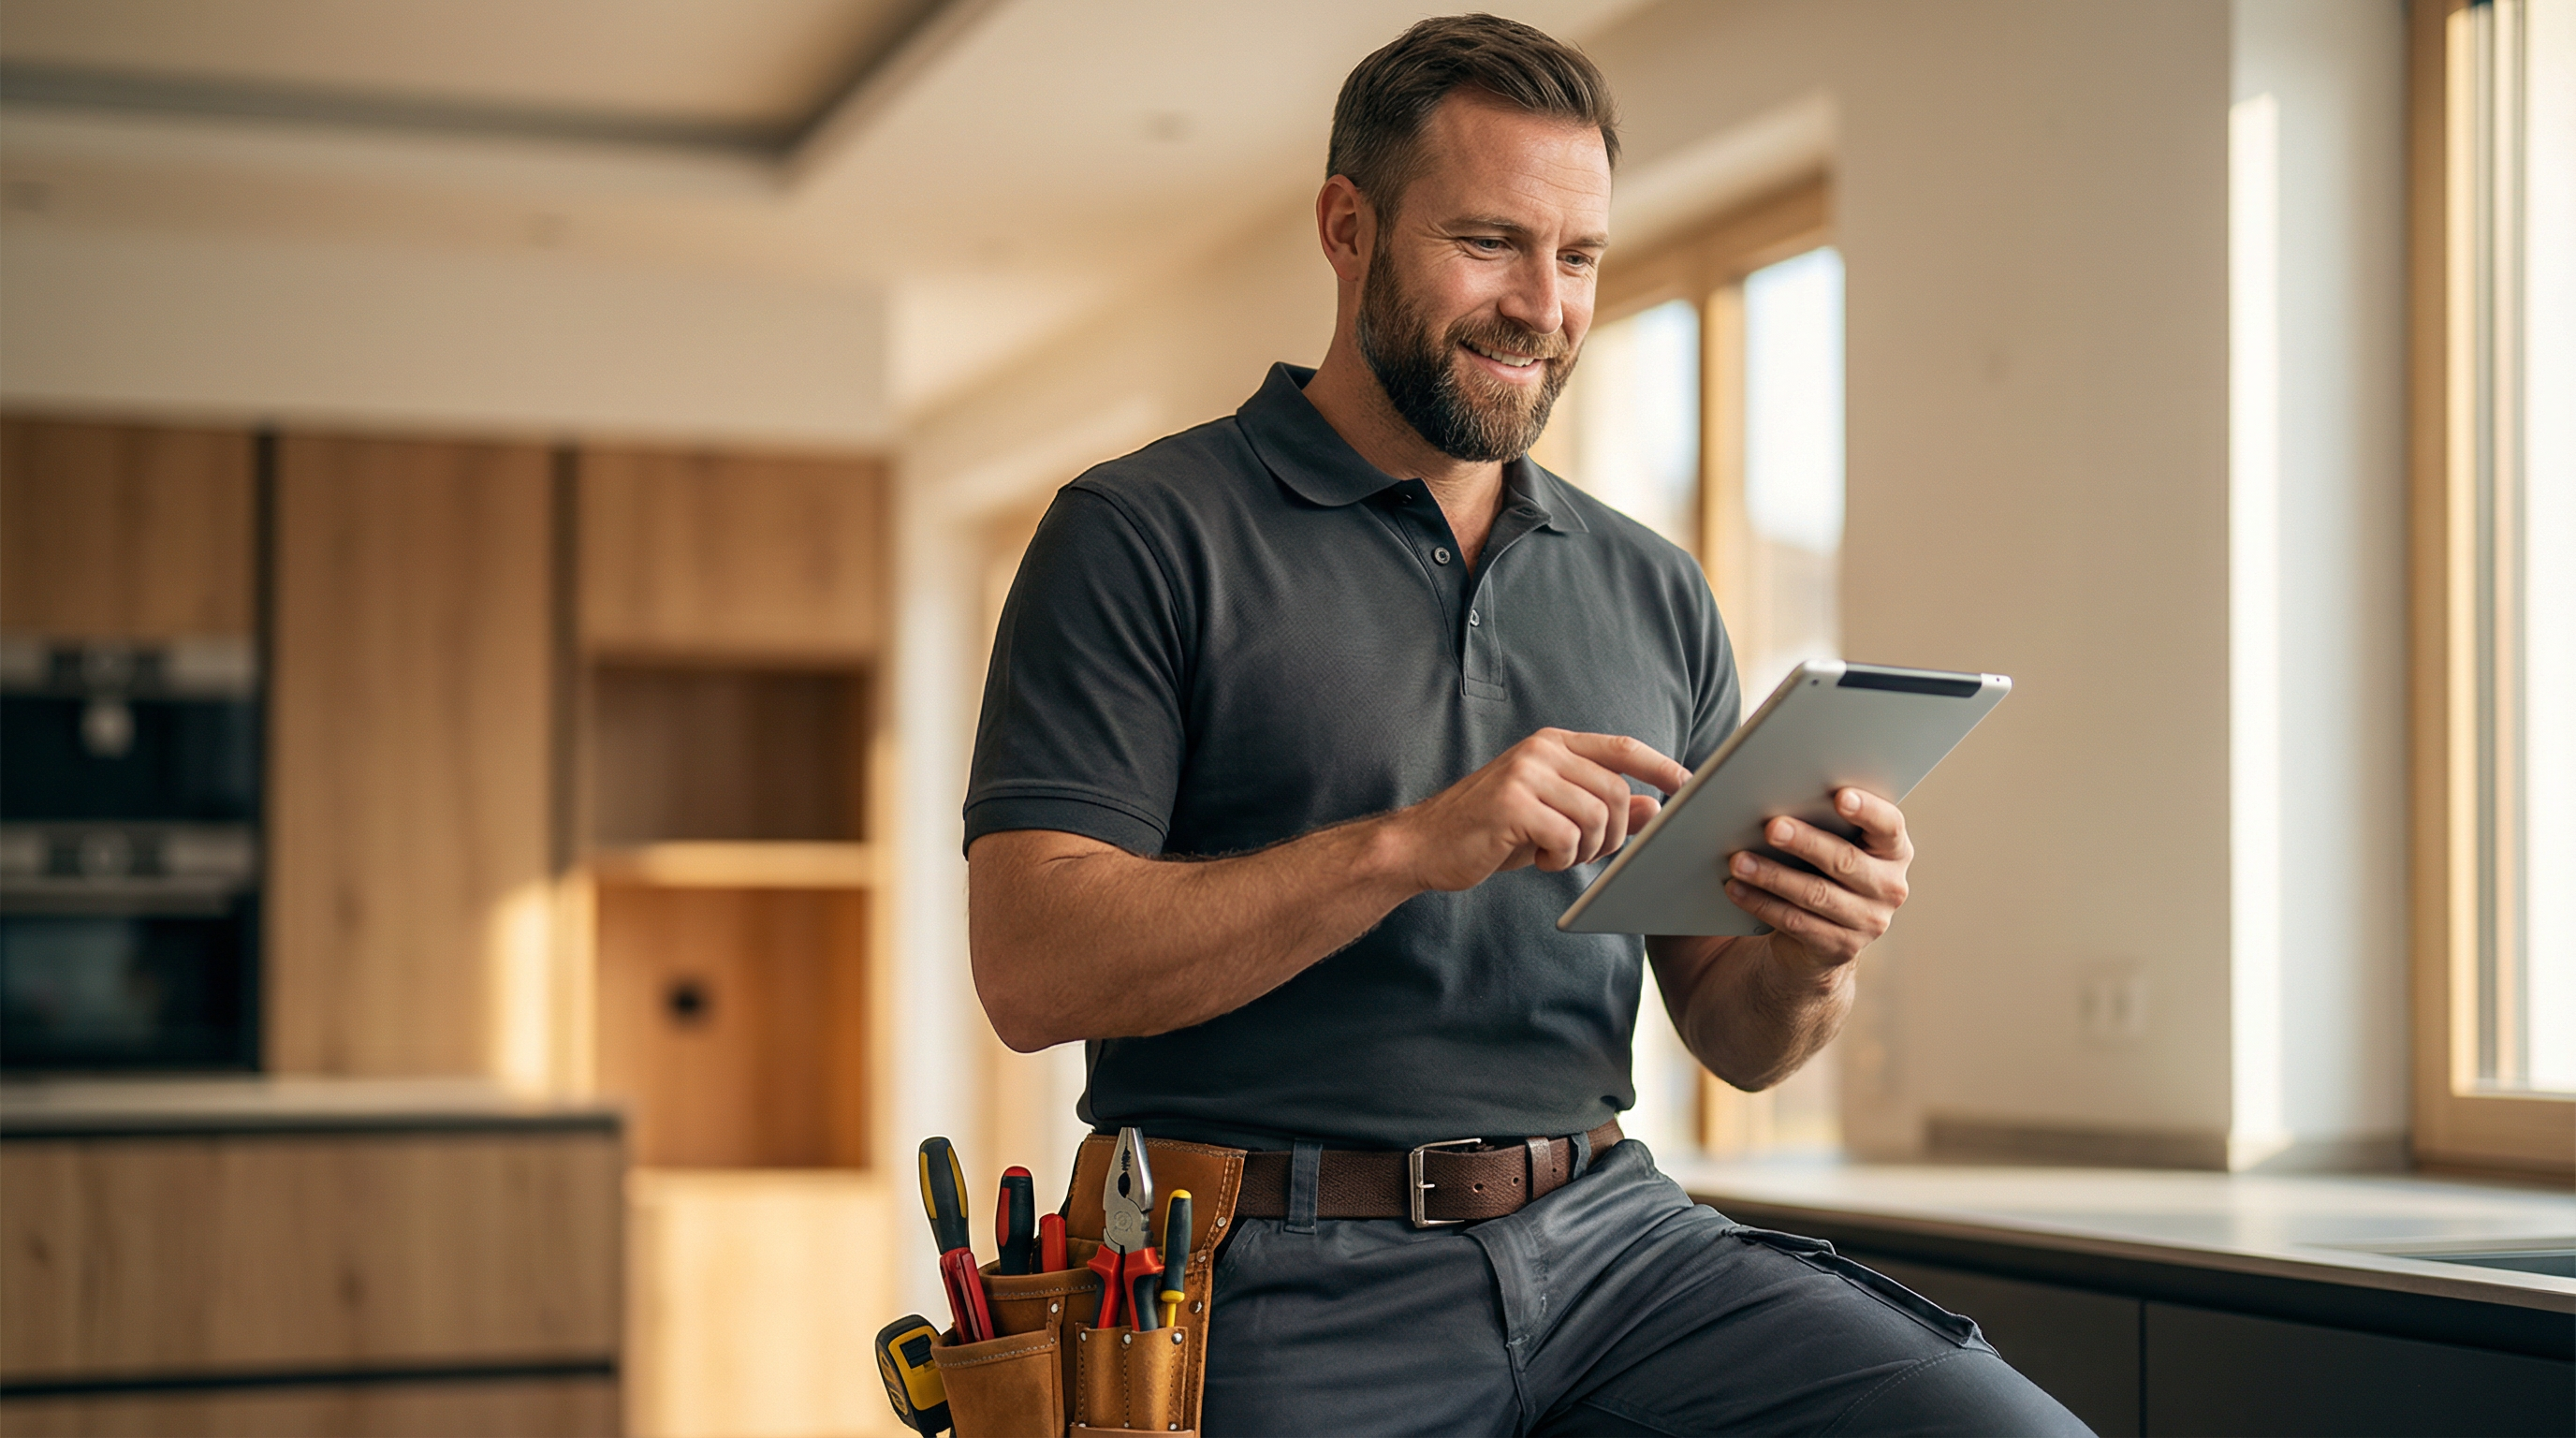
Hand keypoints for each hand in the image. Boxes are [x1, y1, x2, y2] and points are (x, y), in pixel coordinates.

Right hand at [1389, 729, 1690, 891]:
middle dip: (1614, 835)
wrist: (1425, 845)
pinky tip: (1538, 859)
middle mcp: (1541, 751)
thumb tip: (1655, 808)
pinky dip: (1561, 860)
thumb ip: (1602, 809)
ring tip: (1556, 855)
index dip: (1660, 765)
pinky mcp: (1512, 805)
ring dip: (1586, 851)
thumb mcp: (1553, 817)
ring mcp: (1525, 774)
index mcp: (1552, 744)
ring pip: (1596, 817)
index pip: (1622, 748)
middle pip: (1616, 792)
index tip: (1688, 784)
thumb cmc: (1492, 832)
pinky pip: (1567, 838)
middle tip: (1586, 853)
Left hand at [1722, 788, 1913, 968]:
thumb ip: (1797, 798)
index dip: (1868, 810)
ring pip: (1817, 894)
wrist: (1820, 931)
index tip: (1840, 795)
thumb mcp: (1821, 832)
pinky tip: (1735, 888)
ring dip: (1773, 876)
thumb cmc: (1815, 863)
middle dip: (1805, 842)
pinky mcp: (1839, 948)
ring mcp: (1868, 921)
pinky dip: (1762, 903)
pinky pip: (1796, 923)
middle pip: (1846, 861)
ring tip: (1738, 860)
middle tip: (1771, 826)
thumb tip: (1717, 766)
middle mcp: (1889, 886)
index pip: (1889, 825)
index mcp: (1892, 848)